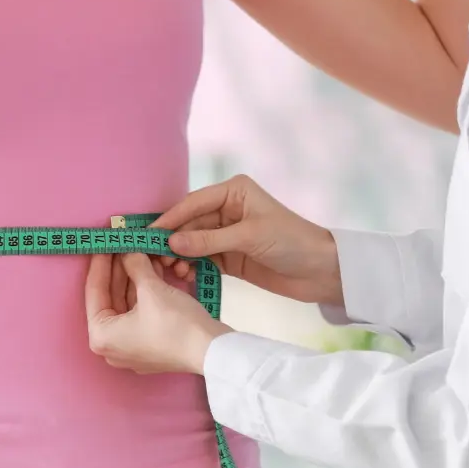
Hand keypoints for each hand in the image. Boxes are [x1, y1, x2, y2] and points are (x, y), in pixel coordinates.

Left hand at [85, 252, 229, 375]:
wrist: (212, 351)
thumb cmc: (175, 324)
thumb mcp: (151, 288)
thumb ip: (133, 264)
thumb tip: (128, 249)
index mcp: (101, 336)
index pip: (94, 290)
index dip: (100, 261)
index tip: (104, 240)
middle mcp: (111, 346)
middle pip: (111, 297)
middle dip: (120, 269)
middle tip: (122, 243)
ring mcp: (131, 348)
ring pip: (127, 304)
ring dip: (134, 278)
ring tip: (139, 251)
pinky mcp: (150, 346)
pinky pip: (140, 313)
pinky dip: (145, 292)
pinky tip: (151, 269)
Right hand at [152, 175, 342, 306]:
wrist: (321, 271)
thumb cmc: (291, 242)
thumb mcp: (249, 237)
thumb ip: (209, 240)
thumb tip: (171, 242)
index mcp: (234, 192)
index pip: (193, 203)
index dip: (170, 219)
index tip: (147, 234)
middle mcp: (228, 209)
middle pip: (190, 223)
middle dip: (172, 240)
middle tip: (155, 259)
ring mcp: (227, 233)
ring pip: (193, 243)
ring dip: (180, 256)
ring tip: (171, 271)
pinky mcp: (230, 256)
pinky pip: (203, 259)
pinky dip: (192, 267)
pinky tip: (183, 276)